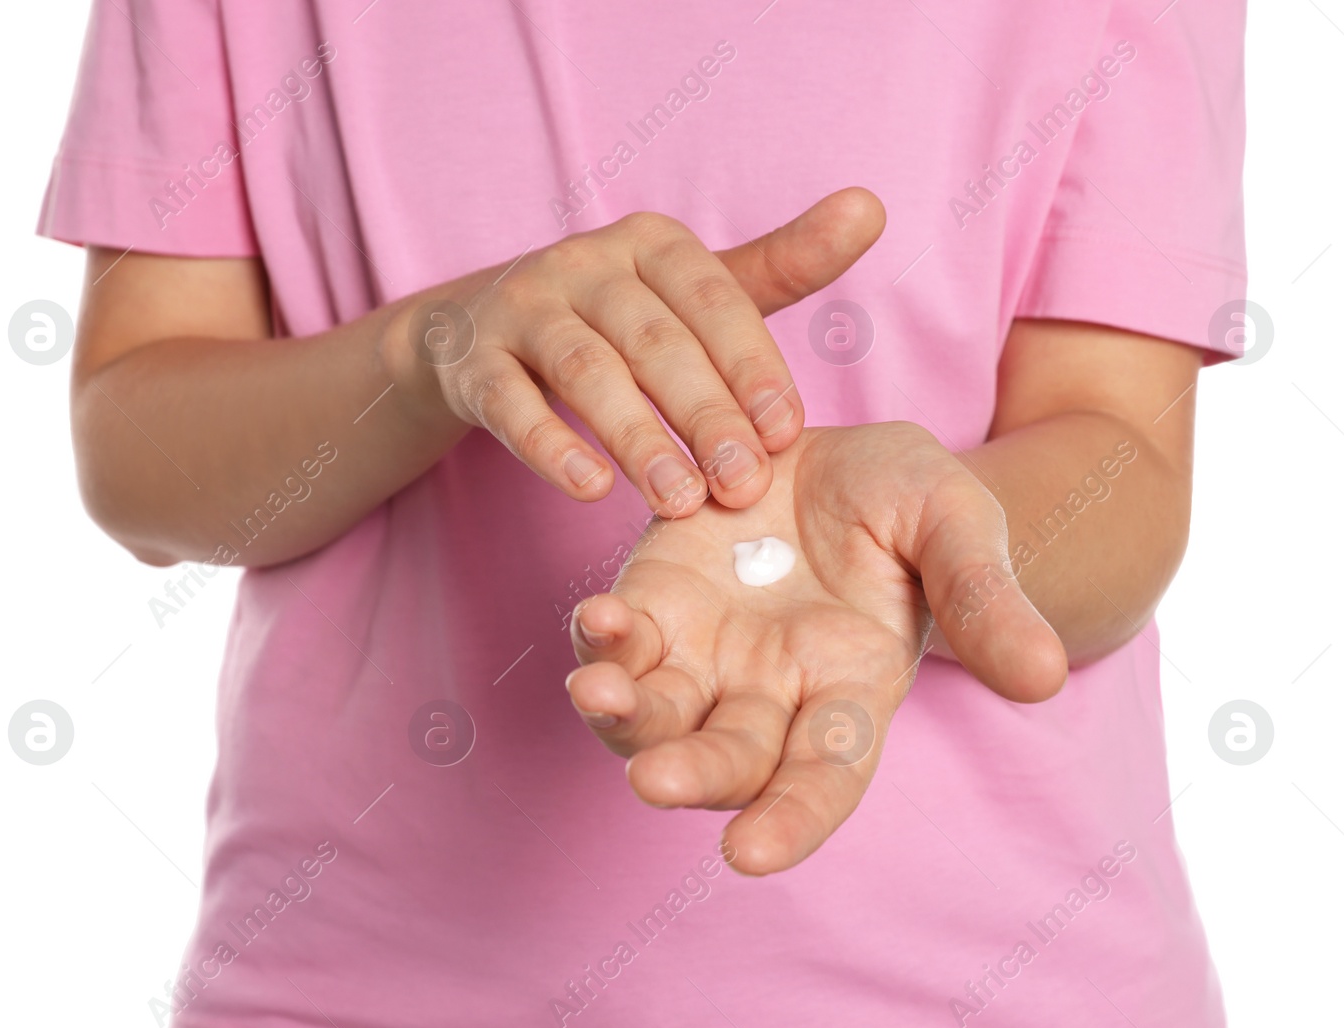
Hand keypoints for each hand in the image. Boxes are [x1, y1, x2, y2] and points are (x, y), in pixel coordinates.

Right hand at [387, 189, 885, 514]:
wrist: (475, 333)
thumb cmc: (616, 318)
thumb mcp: (693, 290)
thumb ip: (782, 263)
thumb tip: (871, 207)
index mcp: (651, 244)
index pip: (712, 299)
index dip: (752, 366)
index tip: (787, 434)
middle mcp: (584, 263)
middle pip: (654, 340)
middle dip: (704, 415)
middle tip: (744, 487)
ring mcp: (522, 308)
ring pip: (587, 372)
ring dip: (637, 438)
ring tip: (680, 502)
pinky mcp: (473, 362)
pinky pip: (511, 404)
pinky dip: (550, 446)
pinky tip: (592, 491)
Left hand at [565, 423, 1068, 873]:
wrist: (835, 449)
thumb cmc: (910, 499)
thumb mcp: (957, 526)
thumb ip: (986, 597)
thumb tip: (1044, 678)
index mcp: (853, 689)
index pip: (825, 776)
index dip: (791, 819)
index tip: (748, 855)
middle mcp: (772, 692)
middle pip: (729, 760)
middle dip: (693, 774)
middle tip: (653, 779)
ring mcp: (707, 653)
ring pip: (657, 716)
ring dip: (623, 718)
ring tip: (596, 690)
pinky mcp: (655, 601)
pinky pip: (621, 642)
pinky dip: (601, 641)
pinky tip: (597, 623)